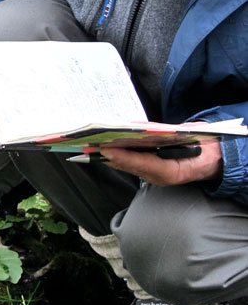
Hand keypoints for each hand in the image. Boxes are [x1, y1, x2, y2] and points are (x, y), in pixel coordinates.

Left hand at [99, 140, 222, 186]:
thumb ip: (170, 134)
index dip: (123, 157)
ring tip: (91, 147)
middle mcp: (160, 176)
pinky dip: (118, 156)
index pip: (142, 163)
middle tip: (89, 147)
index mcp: (171, 170)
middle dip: (109, 156)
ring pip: (128, 166)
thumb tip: (146, 128)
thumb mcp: (191, 137)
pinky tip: (105, 148)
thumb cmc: (202, 147)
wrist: (213, 159)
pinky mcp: (151, 171)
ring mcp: (155, 175)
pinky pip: (131, 164)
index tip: (106, 150)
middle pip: (129, 166)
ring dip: (109, 157)